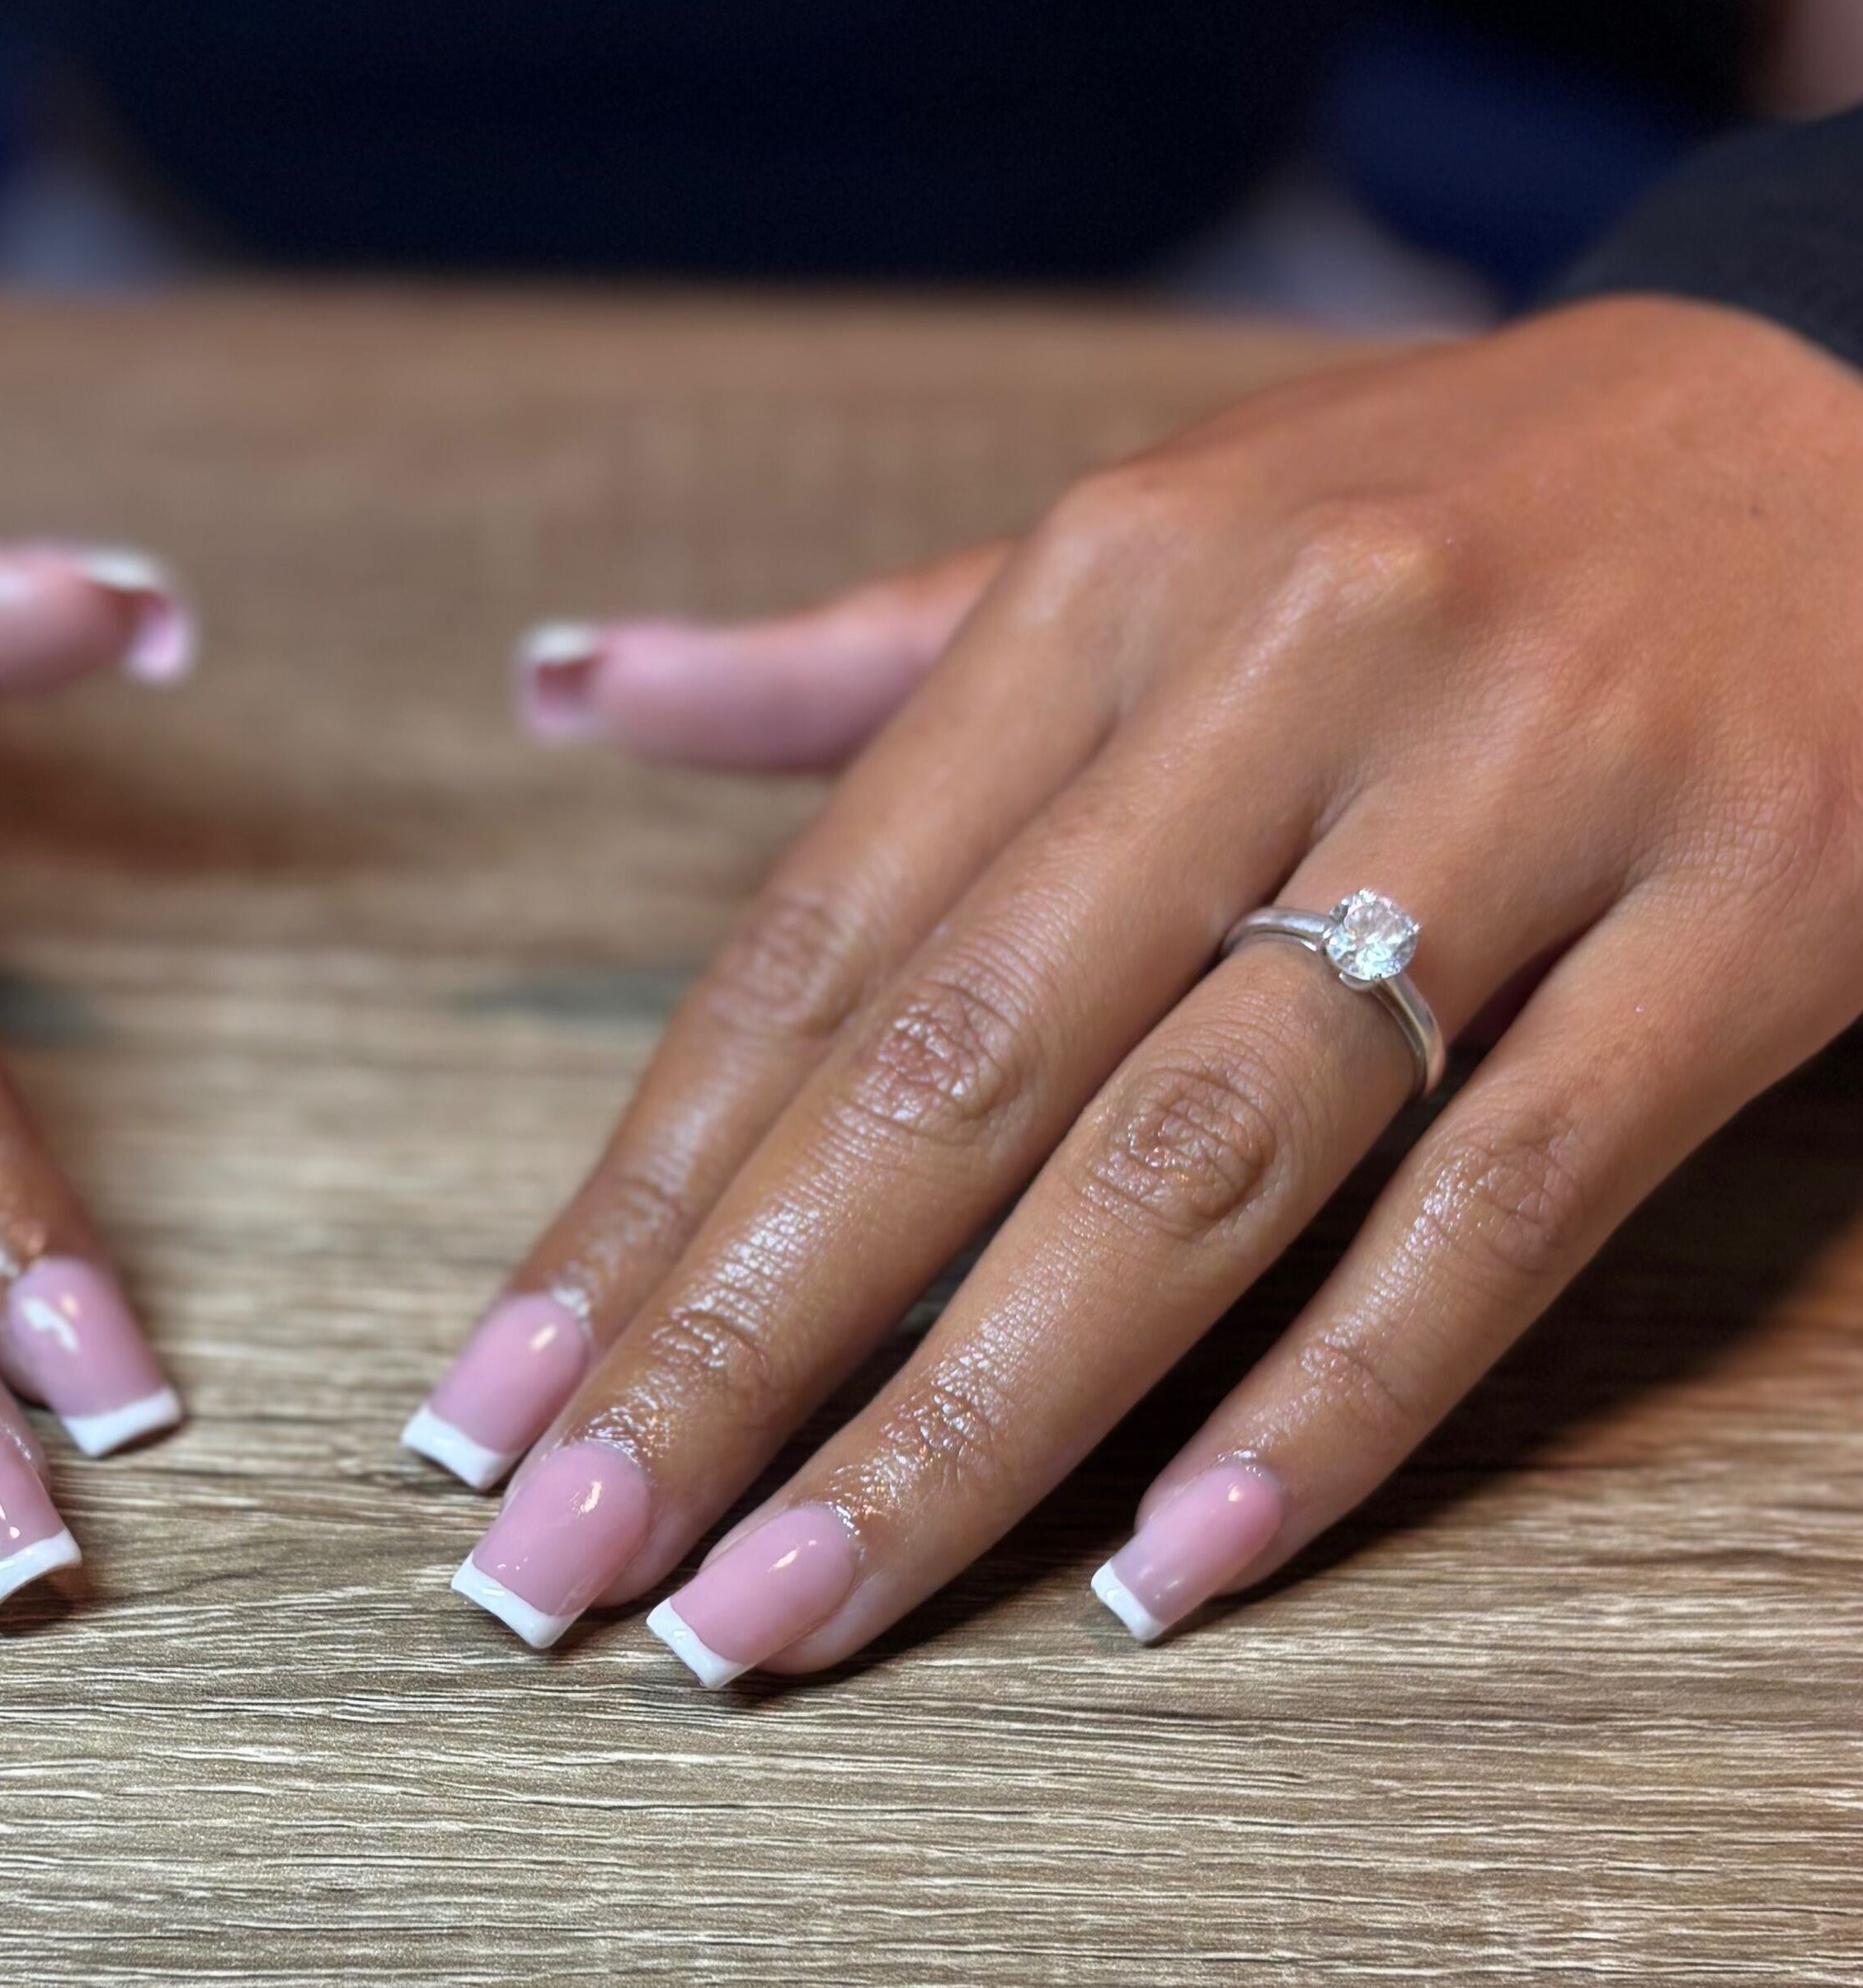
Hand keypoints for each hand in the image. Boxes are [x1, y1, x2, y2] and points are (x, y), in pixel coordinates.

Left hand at [417, 293, 1862, 1674]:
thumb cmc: (1442, 510)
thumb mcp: (1144, 536)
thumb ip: (855, 663)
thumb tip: (571, 692)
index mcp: (1104, 590)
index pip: (819, 946)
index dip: (644, 1191)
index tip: (495, 1394)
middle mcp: (1283, 676)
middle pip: (955, 1075)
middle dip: (737, 1342)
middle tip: (567, 1553)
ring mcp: (1521, 800)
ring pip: (1193, 1167)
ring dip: (965, 1421)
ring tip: (782, 1603)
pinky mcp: (1742, 919)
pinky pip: (1506, 1206)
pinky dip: (1330, 1401)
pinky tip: (1159, 1565)